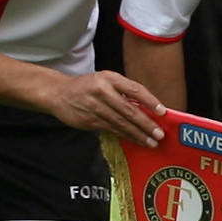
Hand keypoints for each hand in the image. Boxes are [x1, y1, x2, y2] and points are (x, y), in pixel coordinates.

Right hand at [45, 70, 165, 143]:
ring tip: (151, 142)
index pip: (135, 90)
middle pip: (129, 110)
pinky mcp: (89, 121)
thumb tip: (148, 108)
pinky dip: (126, 136)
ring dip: (138, 134)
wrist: (59, 93)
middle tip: (160, 134)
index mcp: (110, 78)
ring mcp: (95, 107)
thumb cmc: (88, 86)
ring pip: (121, 123)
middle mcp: (102, 92)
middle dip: (146, 124)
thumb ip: (124, 91)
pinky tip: (135, 140)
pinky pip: (112, 130)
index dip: (150, 101)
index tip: (162, 111)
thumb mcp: (106, 80)